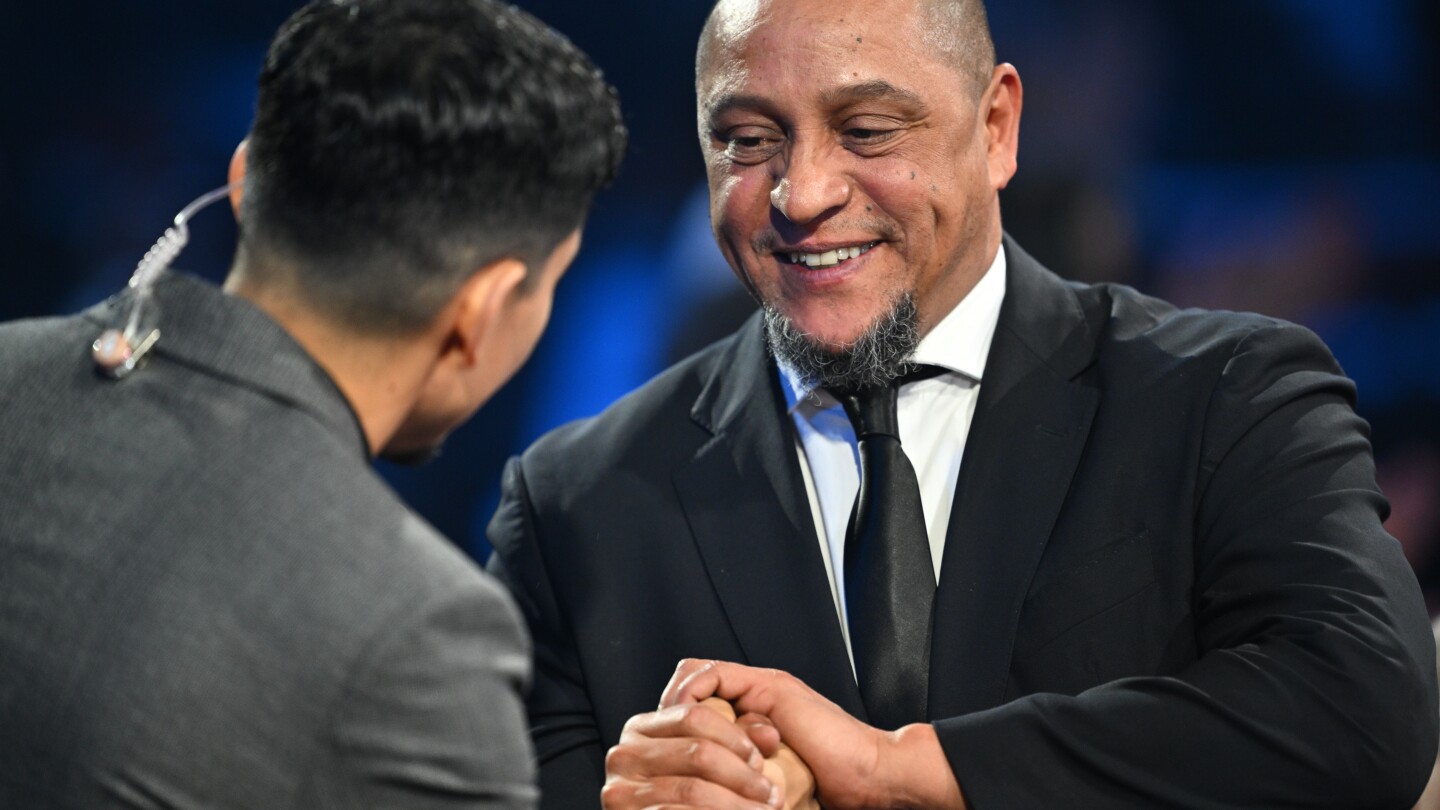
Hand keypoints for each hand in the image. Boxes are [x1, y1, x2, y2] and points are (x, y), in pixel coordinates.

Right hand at [602, 695, 780, 809]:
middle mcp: (623, 754)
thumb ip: (739, 740)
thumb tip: (768, 732)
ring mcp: (620, 790)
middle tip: (772, 794)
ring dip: (738, 804)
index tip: (761, 760)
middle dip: (742, 775)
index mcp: (642, 728)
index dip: (735, 736)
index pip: (694, 715)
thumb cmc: (698, 800)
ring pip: (693, 788)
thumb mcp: (714, 764)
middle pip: (697, 752)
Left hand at [663, 660, 966, 809]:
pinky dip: (695, 695)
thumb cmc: (827, 790)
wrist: (868, 778)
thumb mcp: (765, 784)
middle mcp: (755, 695)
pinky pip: (715, 675)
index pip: (698, 699)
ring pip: (698, 672)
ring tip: (672, 731)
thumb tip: (697, 793)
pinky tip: (690, 722)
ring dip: (679, 702)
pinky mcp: (770, 686)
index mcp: (754, 718)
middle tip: (660, 740)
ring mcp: (763, 687)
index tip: (664, 752)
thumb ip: (740, 775)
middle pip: (692, 679)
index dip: (675, 721)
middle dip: (669, 709)